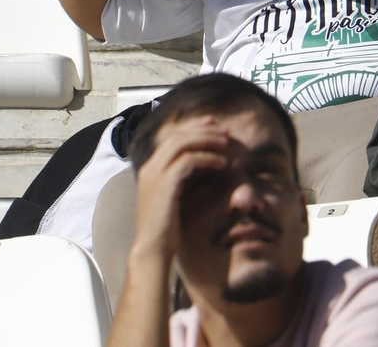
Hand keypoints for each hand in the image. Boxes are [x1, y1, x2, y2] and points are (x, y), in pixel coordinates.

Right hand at [129, 116, 229, 264]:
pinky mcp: (165, 184)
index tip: (214, 126)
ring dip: (207, 140)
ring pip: (182, 143)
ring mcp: (155, 174)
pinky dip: (207, 158)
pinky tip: (222, 164)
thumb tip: (202, 167)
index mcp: (150, 169)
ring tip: (226, 144)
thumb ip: (181, 180)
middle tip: (225, 131)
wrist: (152, 251)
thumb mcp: (172, 199)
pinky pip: (188, 161)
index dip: (193, 128)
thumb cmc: (166, 230)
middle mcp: (150, 167)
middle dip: (203, 129)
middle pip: (177, 135)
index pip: (171, 137)